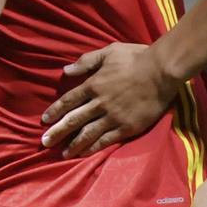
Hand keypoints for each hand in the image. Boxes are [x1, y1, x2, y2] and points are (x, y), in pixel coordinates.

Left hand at [40, 42, 177, 156]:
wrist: (162, 71)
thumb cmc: (135, 58)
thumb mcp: (107, 52)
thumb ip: (85, 62)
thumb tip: (65, 70)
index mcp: (92, 85)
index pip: (68, 101)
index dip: (54, 111)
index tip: (44, 121)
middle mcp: (99, 103)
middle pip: (73, 120)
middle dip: (57, 132)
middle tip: (45, 142)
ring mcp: (114, 117)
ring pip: (88, 133)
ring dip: (74, 144)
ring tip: (62, 154)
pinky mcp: (128, 127)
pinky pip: (108, 139)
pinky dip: (95, 147)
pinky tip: (85, 153)